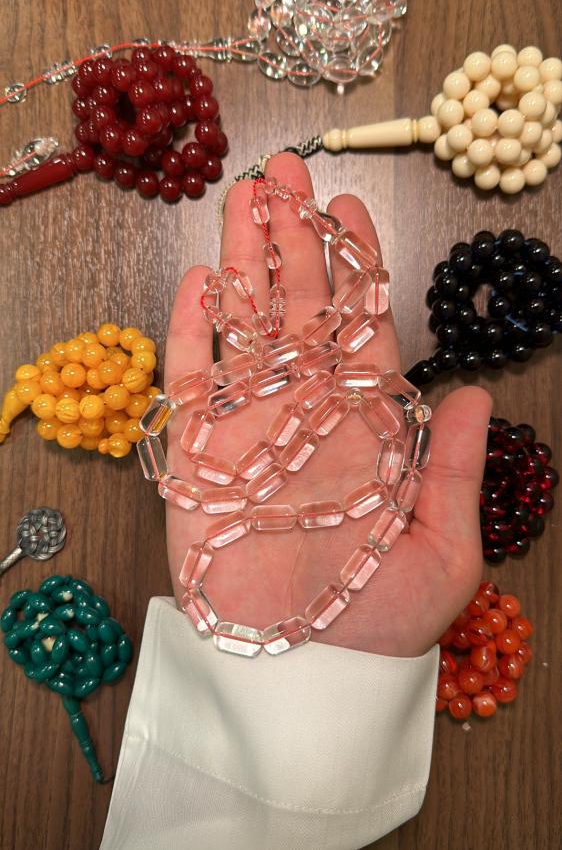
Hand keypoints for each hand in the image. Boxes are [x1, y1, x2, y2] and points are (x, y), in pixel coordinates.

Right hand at [164, 153, 491, 656]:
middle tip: (283, 174)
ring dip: (244, 263)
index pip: (360, 323)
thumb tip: (473, 392)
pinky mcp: (199, 457)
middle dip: (292, 239)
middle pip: (299, 307)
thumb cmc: (381, 620)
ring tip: (242, 201)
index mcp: (368, 422)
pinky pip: (193, 382)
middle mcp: (309, 411)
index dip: (353, 263)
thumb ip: (453, 467)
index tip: (346, 207)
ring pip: (247, 328)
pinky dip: (193, 332)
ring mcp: (252, 428)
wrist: (303, 675)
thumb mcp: (446, 549)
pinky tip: (201, 283)